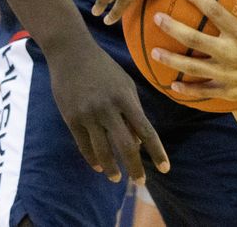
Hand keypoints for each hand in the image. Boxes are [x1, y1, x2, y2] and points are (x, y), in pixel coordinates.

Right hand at [49, 44, 169, 182]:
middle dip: (135, 168)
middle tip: (141, 183)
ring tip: (117, 178)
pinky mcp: (71, 118)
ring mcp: (88, 114)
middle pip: (126, 146)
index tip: (166, 168)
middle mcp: (108, 108)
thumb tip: (138, 143)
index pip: (146, 131)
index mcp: (126, 98)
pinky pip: (84, 145)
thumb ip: (132, 112)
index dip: (157, 151)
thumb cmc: (104, 69)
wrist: (71, 53)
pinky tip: (100, 166)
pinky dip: (93, 159)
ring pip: (103, 151)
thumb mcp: (124, 85)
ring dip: (112, 168)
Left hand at [150, 0, 236, 107]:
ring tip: (154, 51)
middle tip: (157, 18)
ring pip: (194, 68)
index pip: (216, 13)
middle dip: (173, 28)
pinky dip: (188, 90)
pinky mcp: (233, 91)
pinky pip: (205, 91)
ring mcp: (230, 75)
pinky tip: (173, 85)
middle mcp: (233, 54)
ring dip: (172, 59)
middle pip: (195, 40)